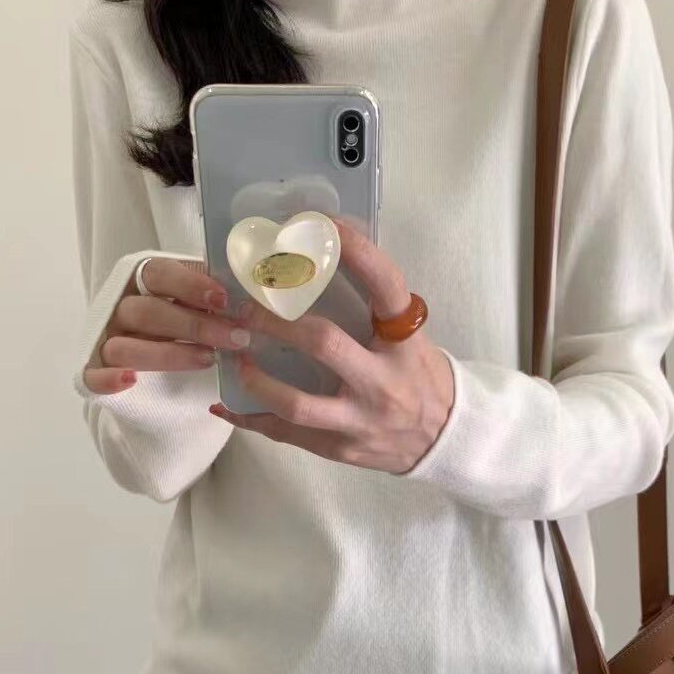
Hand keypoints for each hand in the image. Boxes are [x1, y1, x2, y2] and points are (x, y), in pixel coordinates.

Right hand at [81, 258, 250, 394]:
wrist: (153, 356)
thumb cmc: (181, 320)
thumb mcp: (196, 301)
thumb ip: (212, 297)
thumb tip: (251, 299)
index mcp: (139, 280)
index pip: (158, 273)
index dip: (189, 284)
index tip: (223, 299)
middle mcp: (118, 307)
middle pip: (147, 312)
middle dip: (194, 325)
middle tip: (235, 338)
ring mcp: (105, 339)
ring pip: (126, 346)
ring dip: (168, 354)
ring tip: (208, 361)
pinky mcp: (95, 371)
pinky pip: (93, 377)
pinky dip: (109, 379)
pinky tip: (132, 380)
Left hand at [207, 221, 454, 474]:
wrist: (446, 439)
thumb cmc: (421, 378)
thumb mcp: (411, 340)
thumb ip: (376, 312)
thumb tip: (325, 262)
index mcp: (404, 344)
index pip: (385, 287)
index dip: (358, 252)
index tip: (327, 225)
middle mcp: (384, 382)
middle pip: (323, 343)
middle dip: (275, 322)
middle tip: (247, 309)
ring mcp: (361, 420)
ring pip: (296, 404)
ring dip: (256, 380)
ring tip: (237, 360)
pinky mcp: (342, 448)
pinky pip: (287, 435)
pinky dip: (251, 419)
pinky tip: (228, 406)